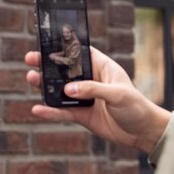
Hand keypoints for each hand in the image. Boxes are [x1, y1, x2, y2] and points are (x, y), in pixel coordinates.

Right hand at [25, 47, 169, 153]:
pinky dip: (50, 111)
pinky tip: (38, 109)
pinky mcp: (82, 115)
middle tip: (31, 59)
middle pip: (65, 70)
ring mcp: (84, 98)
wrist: (143, 132)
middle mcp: (90, 80)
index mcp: (101, 67)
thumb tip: (68, 89)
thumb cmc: (136, 106)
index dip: (64, 47)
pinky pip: (62, 112)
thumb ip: (93, 89)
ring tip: (31, 78)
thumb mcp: (117, 94)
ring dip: (45, 85)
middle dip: (47, 64)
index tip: (47, 41)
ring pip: (60, 89)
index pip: (79, 53)